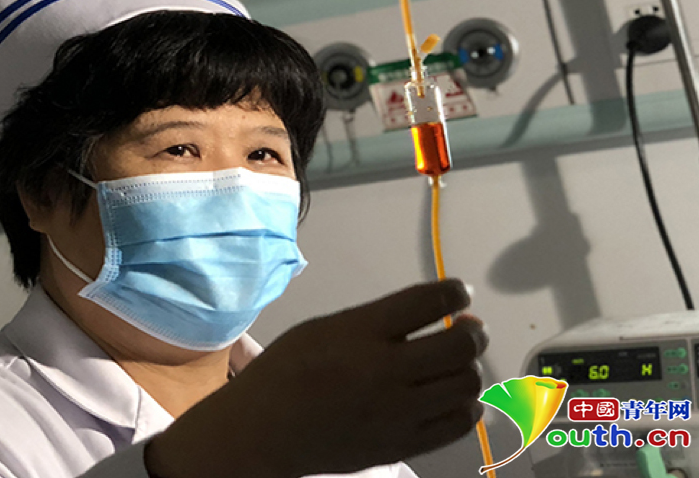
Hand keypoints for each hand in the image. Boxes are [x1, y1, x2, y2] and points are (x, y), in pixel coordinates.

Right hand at [145, 279, 486, 477]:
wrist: (264, 430)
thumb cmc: (288, 371)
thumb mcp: (326, 327)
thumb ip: (378, 319)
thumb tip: (433, 316)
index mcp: (362, 332)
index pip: (430, 301)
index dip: (456, 292)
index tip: (459, 293)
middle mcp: (386, 370)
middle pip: (460, 345)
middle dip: (473, 331)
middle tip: (467, 328)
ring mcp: (397, 412)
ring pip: (466, 384)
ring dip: (469, 367)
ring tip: (455, 363)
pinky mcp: (401, 445)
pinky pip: (457, 424)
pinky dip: (466, 406)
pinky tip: (453, 397)